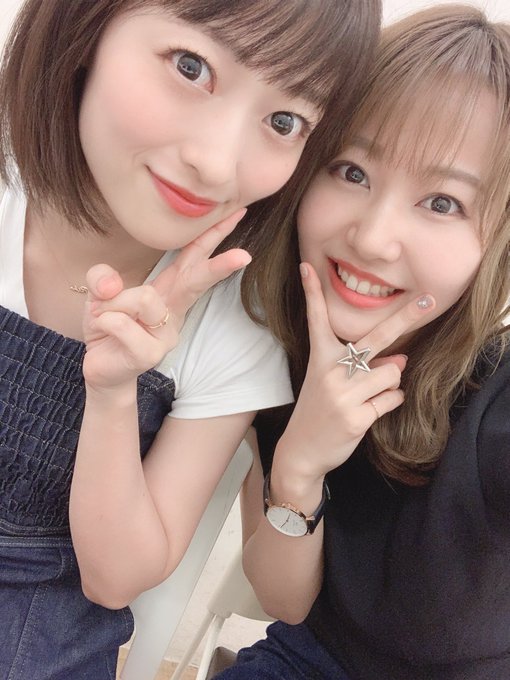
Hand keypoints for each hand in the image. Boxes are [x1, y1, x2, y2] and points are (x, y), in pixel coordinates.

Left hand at [82, 209, 249, 389]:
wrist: (102, 371)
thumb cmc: (108, 328)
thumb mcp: (99, 294)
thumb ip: (101, 278)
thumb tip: (111, 283)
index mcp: (167, 291)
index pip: (192, 257)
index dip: (213, 234)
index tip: (237, 213)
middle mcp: (173, 311)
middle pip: (197, 280)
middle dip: (219, 266)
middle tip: (245, 256)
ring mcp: (166, 334)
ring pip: (143, 296)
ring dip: (113, 302)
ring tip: (104, 316)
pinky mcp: (151, 354)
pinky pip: (122, 323)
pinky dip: (104, 322)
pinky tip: (104, 334)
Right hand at [274, 262, 434, 481]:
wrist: (302, 450)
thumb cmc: (320, 409)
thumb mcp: (332, 382)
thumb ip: (364, 366)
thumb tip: (401, 361)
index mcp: (320, 358)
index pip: (316, 320)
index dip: (311, 293)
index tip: (306, 267)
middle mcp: (330, 372)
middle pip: (374, 339)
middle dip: (404, 318)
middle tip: (428, 299)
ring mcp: (343, 395)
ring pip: (391, 374)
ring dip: (389, 383)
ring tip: (369, 396)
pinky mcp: (356, 417)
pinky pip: (392, 399)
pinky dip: (390, 402)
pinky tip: (371, 411)